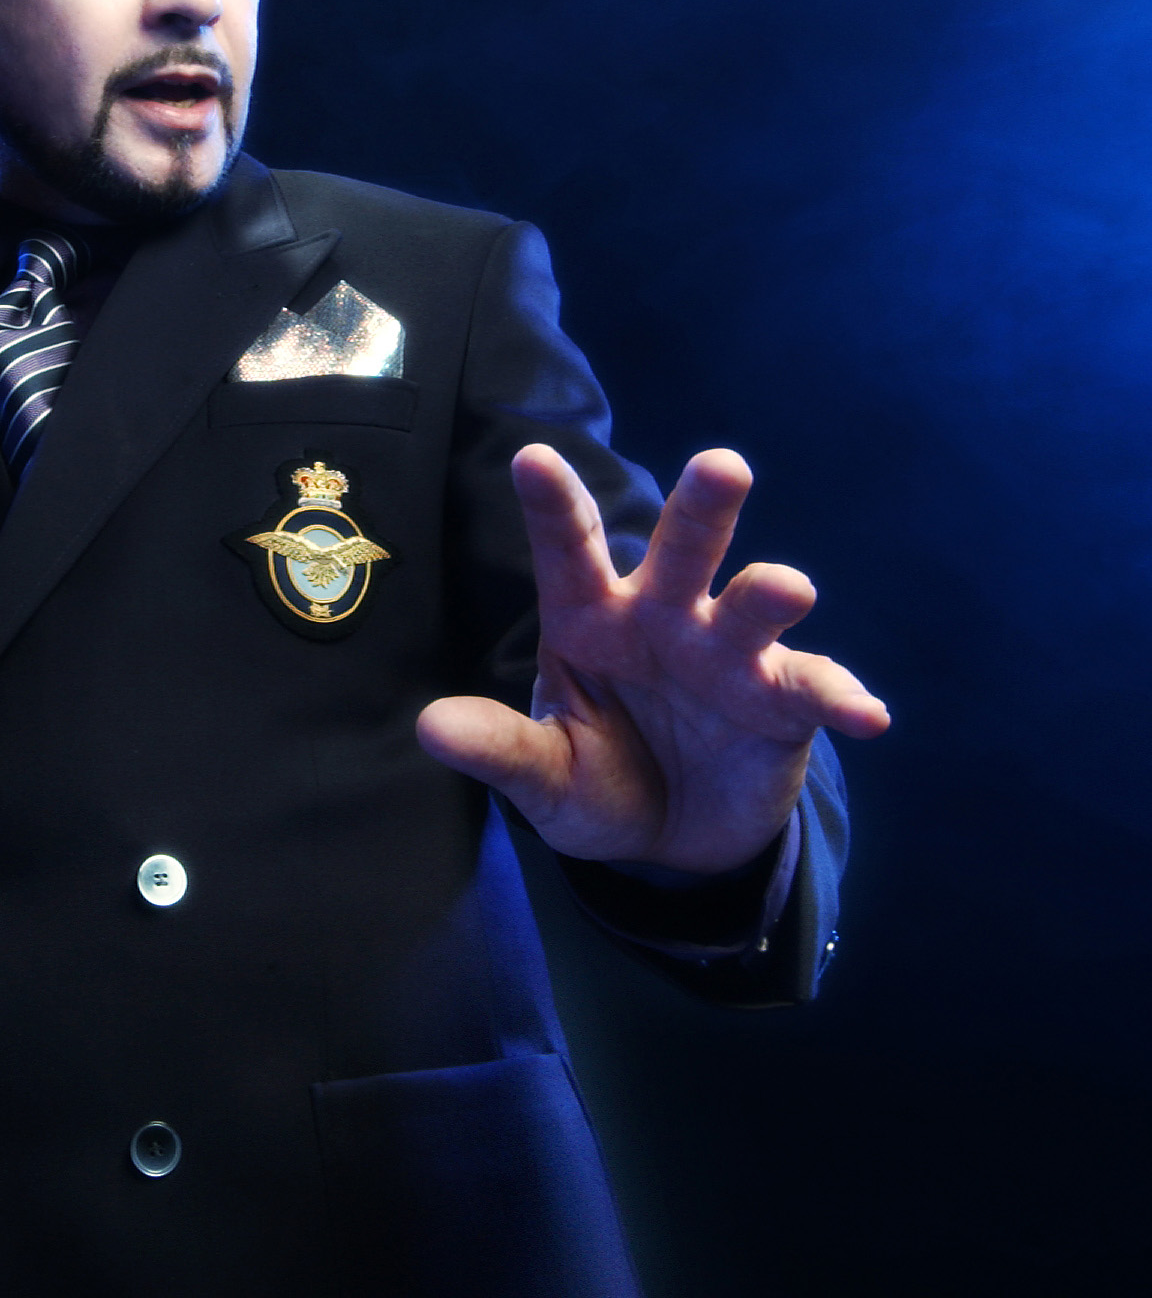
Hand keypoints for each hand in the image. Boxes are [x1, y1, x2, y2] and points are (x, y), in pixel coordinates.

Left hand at [417, 445, 888, 871]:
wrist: (675, 839)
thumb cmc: (598, 779)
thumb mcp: (545, 774)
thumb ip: (500, 748)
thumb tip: (430, 728)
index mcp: (592, 617)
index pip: (570, 552)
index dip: (554, 507)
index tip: (531, 459)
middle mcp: (666, 616)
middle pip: (683, 550)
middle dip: (702, 507)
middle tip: (721, 465)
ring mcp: (731, 654)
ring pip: (752, 606)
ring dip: (769, 594)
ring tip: (786, 588)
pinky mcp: (785, 703)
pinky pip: (815, 691)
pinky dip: (841, 698)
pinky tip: (867, 713)